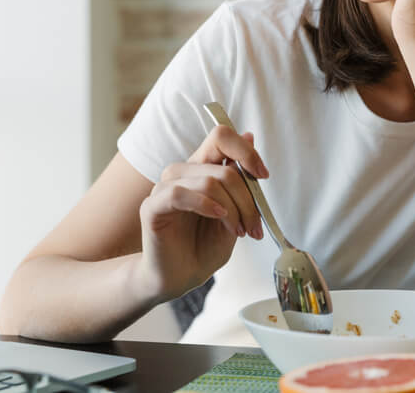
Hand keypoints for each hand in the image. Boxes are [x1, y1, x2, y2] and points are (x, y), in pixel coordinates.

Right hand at [135, 125, 267, 299]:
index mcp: (201, 169)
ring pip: (208, 181)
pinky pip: (178, 193)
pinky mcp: (152, 207)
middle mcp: (181, 173)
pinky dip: (205, 204)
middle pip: (223, 168)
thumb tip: (251, 136)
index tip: (263, 176)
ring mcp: (164, 188)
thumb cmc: (205, 247)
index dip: (246, 151)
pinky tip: (219, 217)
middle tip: (254, 227)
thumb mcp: (234, 212)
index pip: (221, 136)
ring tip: (238, 231)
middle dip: (247, 200)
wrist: (180, 278)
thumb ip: (240, 179)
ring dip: (232, 209)